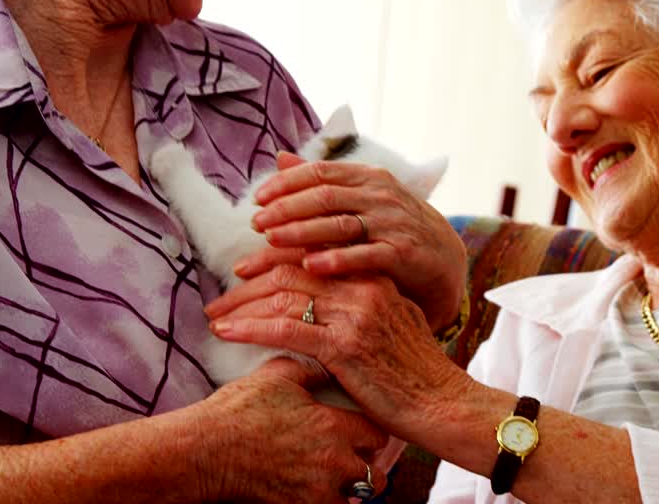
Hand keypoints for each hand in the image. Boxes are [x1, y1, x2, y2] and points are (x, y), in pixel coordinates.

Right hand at [201, 356, 390, 503]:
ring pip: (356, 497)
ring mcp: (317, 490)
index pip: (377, 434)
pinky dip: (328, 502)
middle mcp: (332, 461)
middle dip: (366, 466)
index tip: (362, 433)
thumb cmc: (238, 410)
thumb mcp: (277, 376)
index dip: (371, 434)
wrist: (207, 448)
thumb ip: (309, 370)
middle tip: (354, 460)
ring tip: (337, 479)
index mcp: (331, 425)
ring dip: (350, 489)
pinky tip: (316, 491)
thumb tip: (325, 363)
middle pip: (374, 473)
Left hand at [207, 265, 472, 443]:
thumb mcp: (396, 322)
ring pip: (282, 296)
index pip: (310, 254)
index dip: (269, 261)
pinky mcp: (345, 345)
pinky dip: (250, 328)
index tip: (242, 273)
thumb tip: (330, 297)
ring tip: (215, 318)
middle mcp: (363, 286)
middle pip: (289, 270)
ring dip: (242, 306)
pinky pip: (285, 329)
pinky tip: (227, 333)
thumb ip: (365, 302)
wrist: (443, 404)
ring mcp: (354, 314)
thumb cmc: (416, 373)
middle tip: (219, 300)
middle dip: (247, 284)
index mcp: (373, 276)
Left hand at [241, 153, 467, 331]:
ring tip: (272, 240)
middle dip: (287, 208)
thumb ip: (321, 181)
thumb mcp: (360, 198)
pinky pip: (365, 254)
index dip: (287, 183)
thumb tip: (280, 158)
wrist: (442, 258)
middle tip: (256, 223)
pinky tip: (311, 265)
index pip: (320, 172)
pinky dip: (337, 259)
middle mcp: (380, 195)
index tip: (257, 198)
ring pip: (341, 224)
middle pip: (326, 196)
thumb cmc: (391, 228)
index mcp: (367, 177)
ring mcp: (393, 223)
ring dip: (303, 231)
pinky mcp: (403, 252)